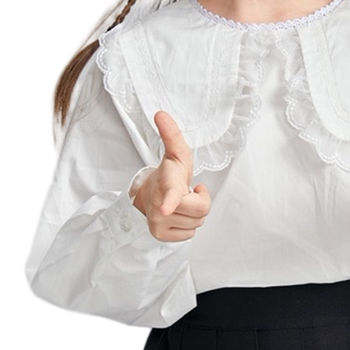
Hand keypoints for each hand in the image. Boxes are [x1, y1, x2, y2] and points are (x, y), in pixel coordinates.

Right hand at [132, 111, 210, 241]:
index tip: (165, 207)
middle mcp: (160, 207)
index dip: (170, 201)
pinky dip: (188, 225)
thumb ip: (171, 134)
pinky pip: (190, 235)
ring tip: (182, 202)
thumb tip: (160, 113)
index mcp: (166, 186)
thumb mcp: (176, 154)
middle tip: (189, 192)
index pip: (170, 194)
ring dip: (194, 213)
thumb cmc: (168, 175)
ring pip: (198, 223)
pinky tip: (178, 216)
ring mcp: (158, 224)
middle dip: (201, 200)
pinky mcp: (160, 237)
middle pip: (202, 210)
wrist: (148, 196)